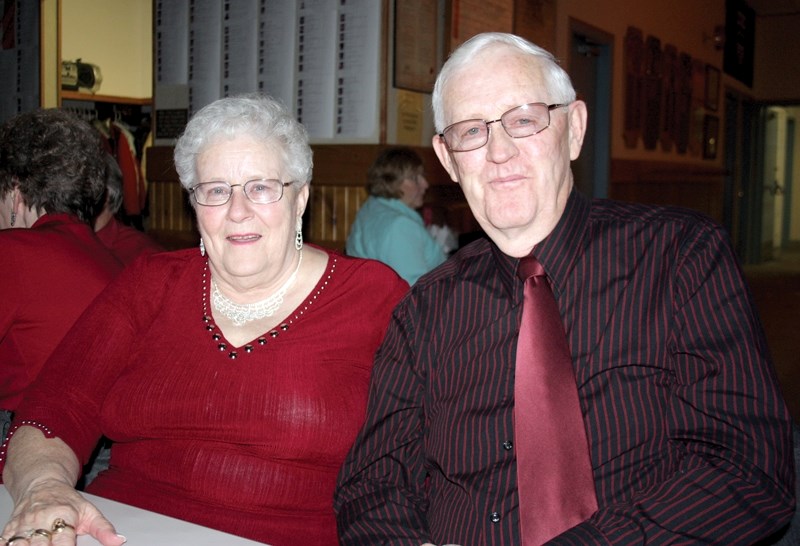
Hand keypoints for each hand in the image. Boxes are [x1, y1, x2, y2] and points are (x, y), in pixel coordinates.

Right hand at [1, 479, 125, 545]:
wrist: (42, 483)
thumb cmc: (67, 500)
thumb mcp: (89, 511)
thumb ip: (104, 529)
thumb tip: (119, 541)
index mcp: (63, 515)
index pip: (63, 542)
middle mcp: (41, 520)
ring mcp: (23, 525)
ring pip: (20, 545)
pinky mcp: (9, 529)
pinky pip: (5, 543)